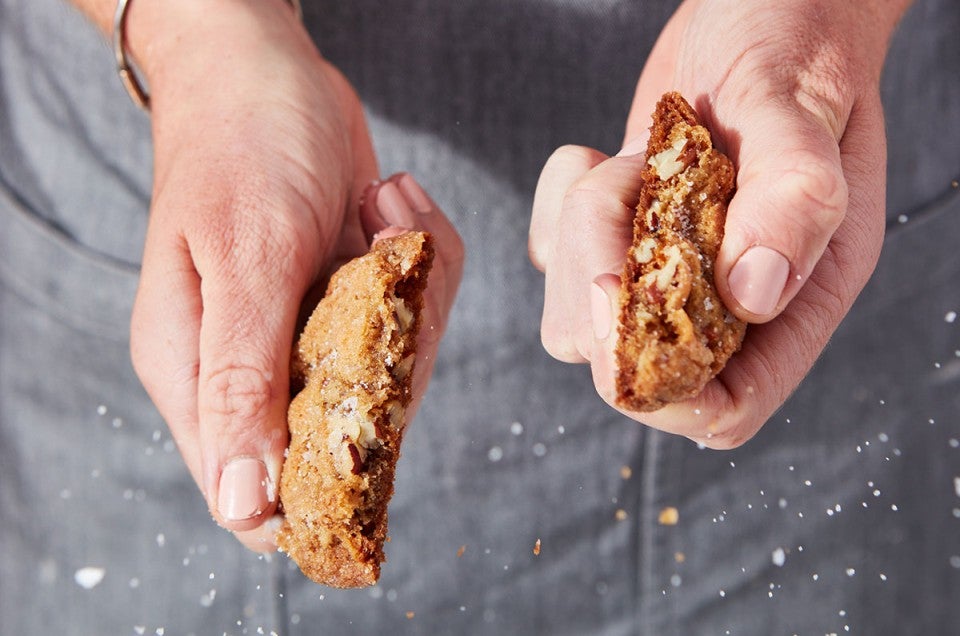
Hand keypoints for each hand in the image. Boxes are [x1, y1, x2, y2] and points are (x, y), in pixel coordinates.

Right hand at [128, 0, 379, 549]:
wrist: (265, 67)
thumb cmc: (237, 145)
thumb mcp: (245, 259)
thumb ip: (242, 380)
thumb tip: (243, 506)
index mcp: (201, 373)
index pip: (254, 491)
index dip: (320, 491)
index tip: (375, 415)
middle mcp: (255, 365)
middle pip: (354, 427)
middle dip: (396, 348)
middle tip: (379, 255)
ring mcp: (311, 331)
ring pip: (402, 364)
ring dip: (416, 284)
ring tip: (384, 209)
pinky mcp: (354, 297)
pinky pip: (418, 309)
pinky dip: (423, 254)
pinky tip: (390, 201)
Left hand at [530, 0, 910, 447]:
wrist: (762, 14)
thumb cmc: (797, 53)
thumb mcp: (803, 114)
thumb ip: (794, 199)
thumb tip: (752, 294)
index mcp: (792, 299)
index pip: (721, 409)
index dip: (663, 392)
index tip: (628, 306)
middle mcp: (723, 301)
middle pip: (628, 371)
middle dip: (603, 287)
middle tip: (628, 187)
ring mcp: (664, 275)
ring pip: (577, 320)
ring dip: (579, 240)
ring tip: (627, 163)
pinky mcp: (619, 241)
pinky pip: (554, 266)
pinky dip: (554, 215)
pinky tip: (594, 158)